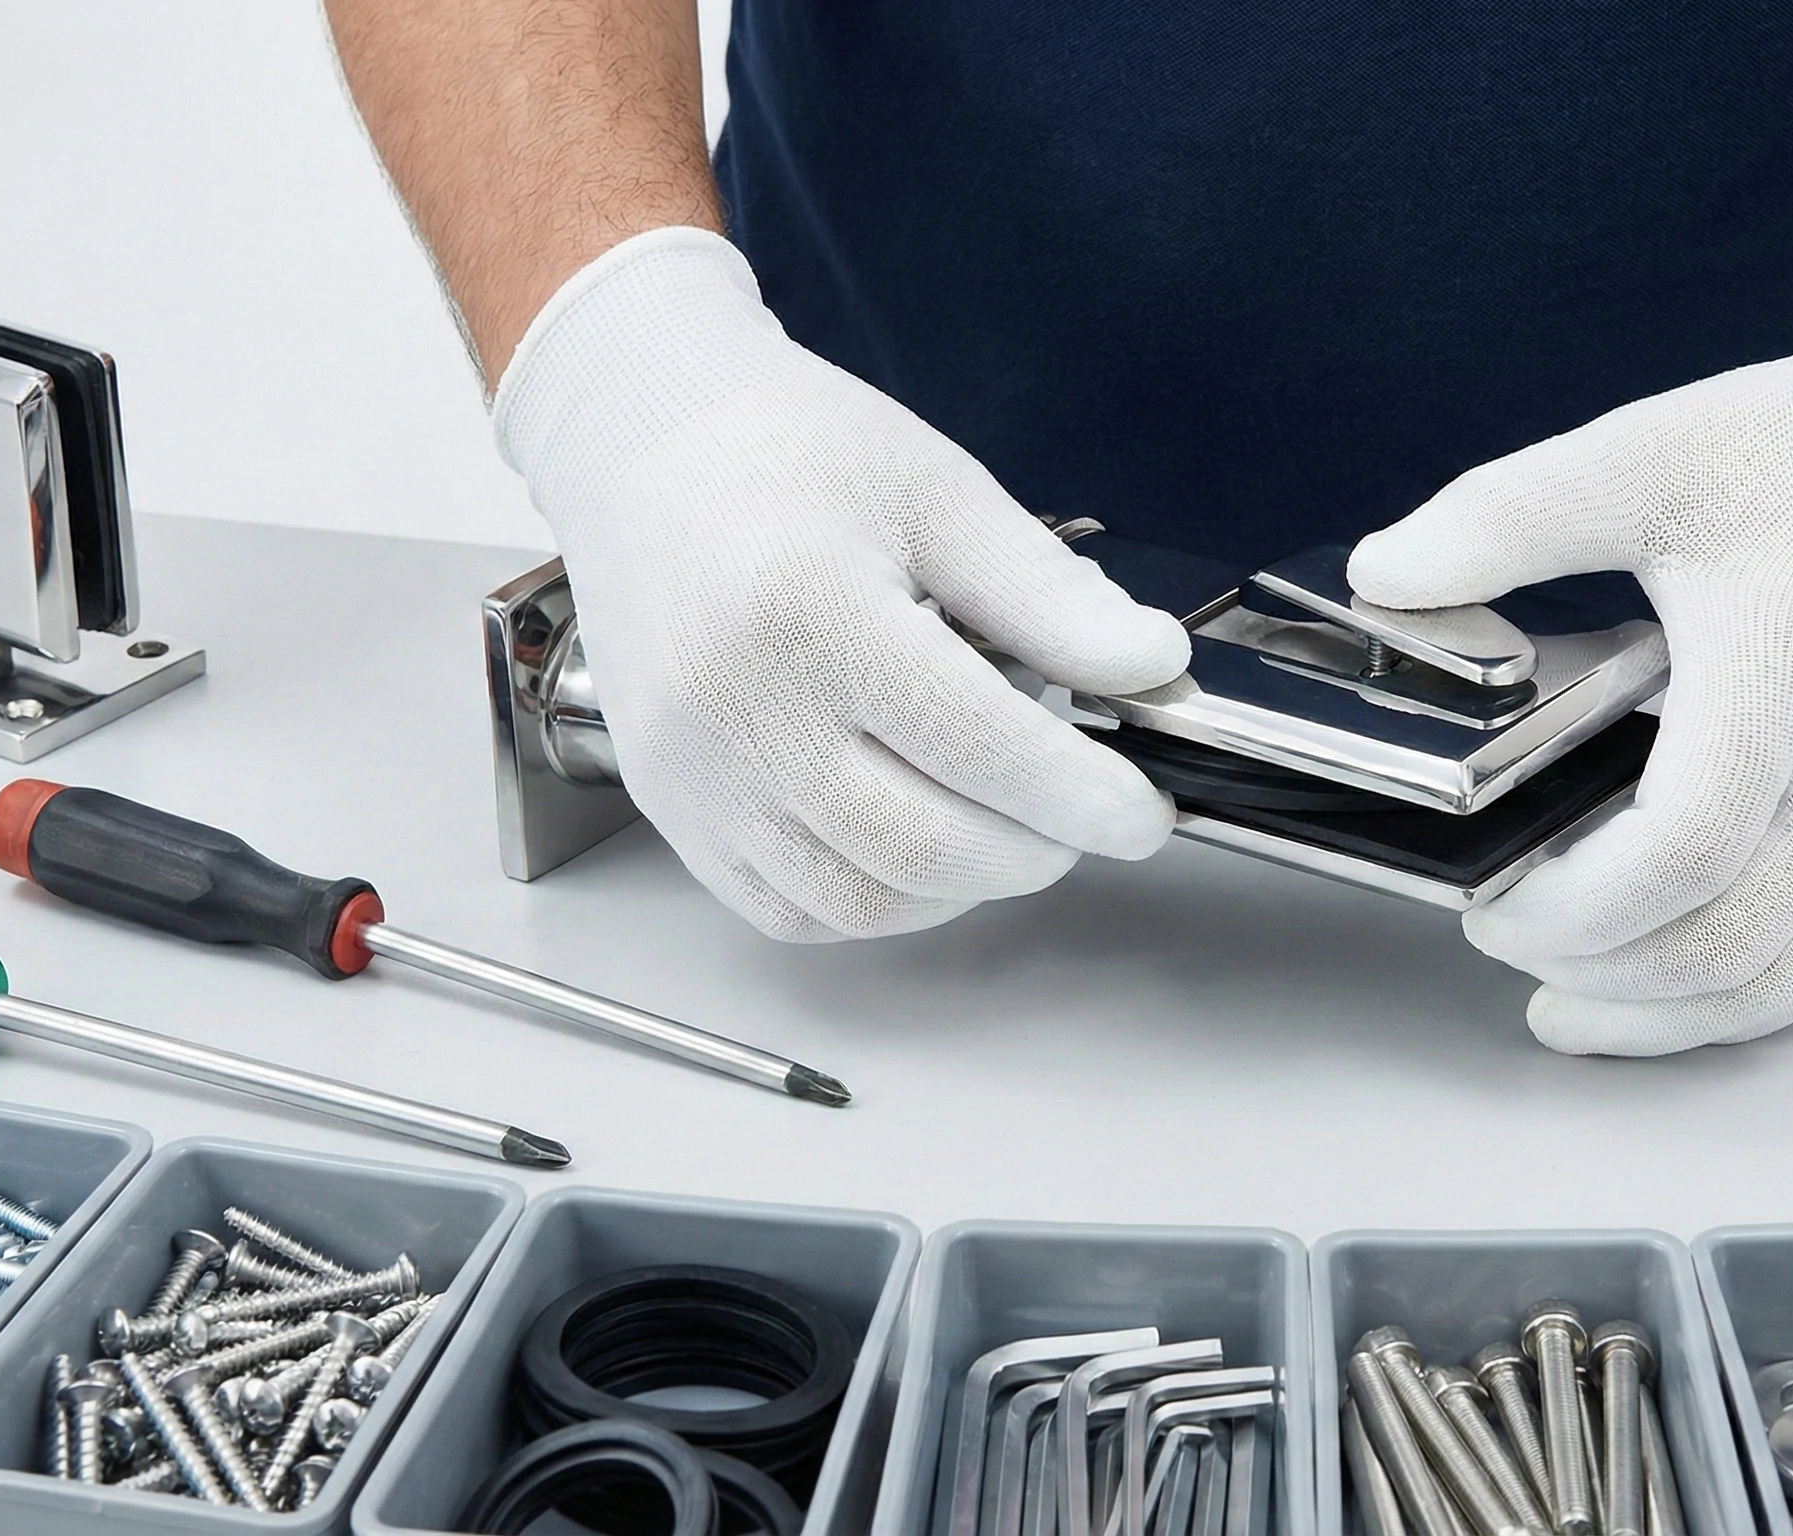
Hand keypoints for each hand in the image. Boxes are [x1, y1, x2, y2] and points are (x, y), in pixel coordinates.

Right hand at [494, 230, 1189, 940]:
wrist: (641, 445)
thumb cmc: (784, 451)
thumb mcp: (940, 491)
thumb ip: (1047, 595)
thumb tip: (1151, 666)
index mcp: (811, 613)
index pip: (983, 749)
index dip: (1085, 797)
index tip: (1140, 809)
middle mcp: (735, 710)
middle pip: (926, 847)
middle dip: (1037, 851)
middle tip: (1082, 815)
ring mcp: (695, 774)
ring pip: (863, 900)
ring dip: (964, 886)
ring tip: (1005, 819)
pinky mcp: (671, 809)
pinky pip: (792, 910)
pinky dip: (879, 903)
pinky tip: (921, 845)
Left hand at [1349, 261, 1792, 1053]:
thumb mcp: (1644, 455)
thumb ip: (1508, 517)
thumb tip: (1385, 573)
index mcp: (1775, 682)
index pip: (1691, 846)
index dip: (1579, 900)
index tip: (1491, 892)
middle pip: (1731, 941)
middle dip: (1596, 968)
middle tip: (1498, 927)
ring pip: (1782, 979)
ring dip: (1662, 1014)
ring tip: (1557, 995)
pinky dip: (1727, 1004)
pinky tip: (1645, 992)